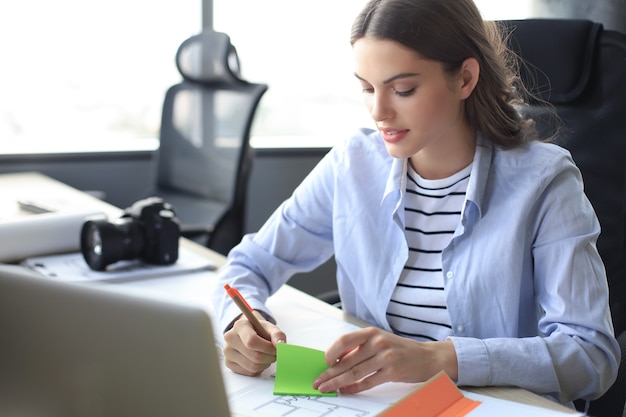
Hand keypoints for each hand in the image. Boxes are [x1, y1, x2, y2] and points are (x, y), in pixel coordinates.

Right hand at [223, 311, 286, 375]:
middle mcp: (230, 338)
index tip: (275, 348)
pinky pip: (248, 372)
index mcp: (240, 325)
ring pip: (252, 366)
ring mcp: (227, 352)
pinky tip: (258, 361)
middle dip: (269, 357)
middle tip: (274, 353)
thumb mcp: (270, 328)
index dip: (267, 348)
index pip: (252, 341)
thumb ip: (278, 335)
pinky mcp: (229, 363)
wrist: (250, 333)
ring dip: (265, 364)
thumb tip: (281, 346)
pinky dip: (258, 369)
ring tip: (266, 356)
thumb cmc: (260, 330)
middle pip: (254, 356)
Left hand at [312, 327, 457, 393]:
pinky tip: (345, 391)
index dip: (331, 352)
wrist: (427, 357)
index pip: (344, 340)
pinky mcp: (392, 372)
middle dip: (330, 373)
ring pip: (355, 372)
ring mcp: (385, 357)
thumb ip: (360, 347)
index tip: (324, 363)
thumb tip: (336, 360)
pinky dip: (354, 388)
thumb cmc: (399, 349)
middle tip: (318, 381)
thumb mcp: (379, 340)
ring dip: (338, 382)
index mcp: (371, 332)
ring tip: (327, 388)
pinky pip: (368, 382)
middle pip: (347, 360)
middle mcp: (377, 342)